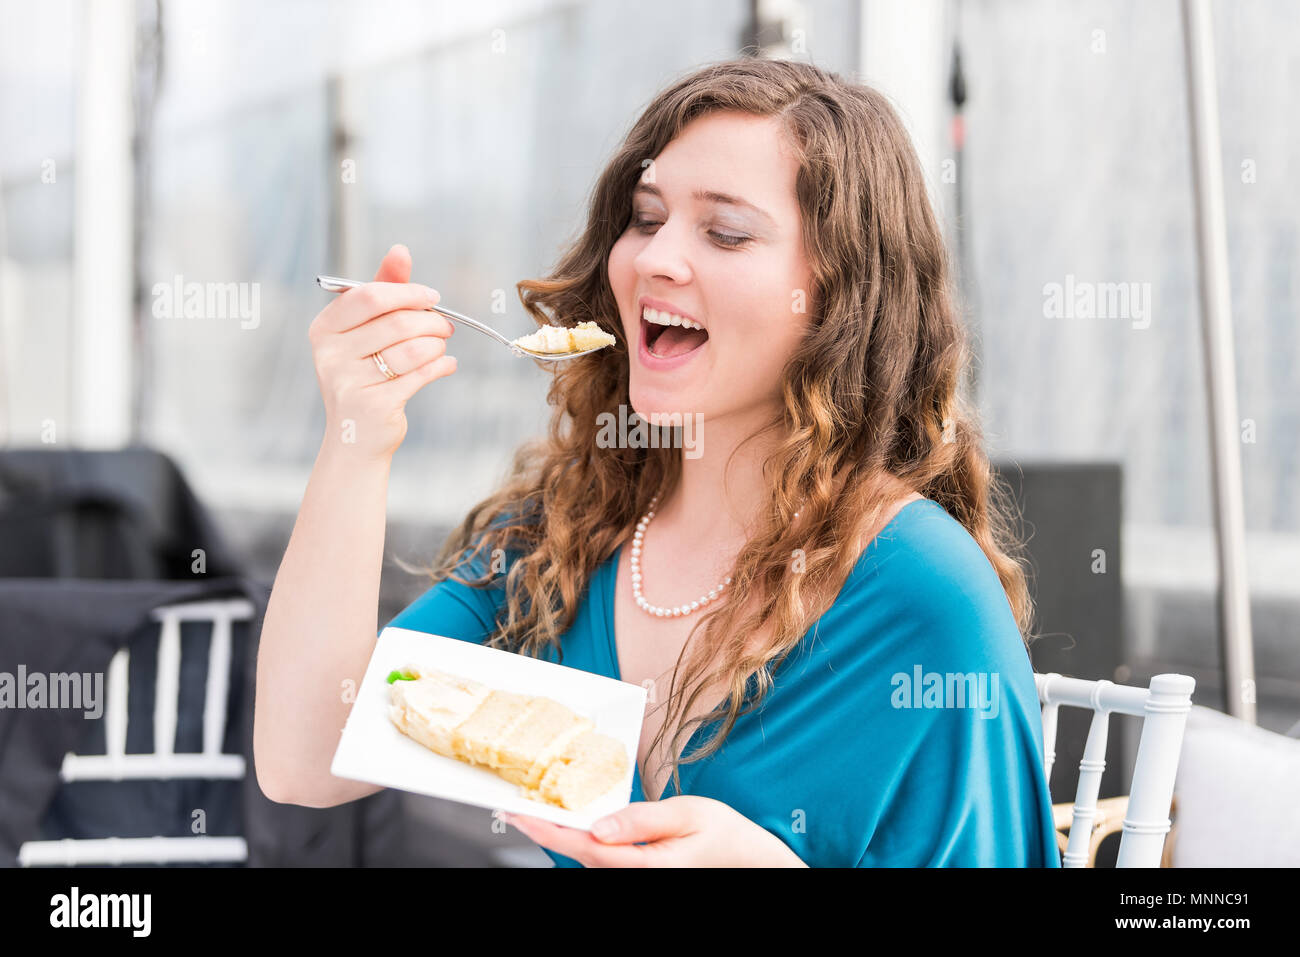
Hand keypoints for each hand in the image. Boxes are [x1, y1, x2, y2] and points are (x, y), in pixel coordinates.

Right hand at [308, 244, 457, 460]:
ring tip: (441, 348)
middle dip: (430, 321)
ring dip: (437, 346)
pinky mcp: (373, 405)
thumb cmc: (364, 375)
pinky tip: (446, 365)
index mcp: (324, 328)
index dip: (408, 292)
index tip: (432, 297)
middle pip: (396, 322)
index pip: (370, 296)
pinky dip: (441, 366)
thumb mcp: (366, 330)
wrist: (355, 437)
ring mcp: (348, 381)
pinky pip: (421, 375)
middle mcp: (329, 354)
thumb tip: (400, 251)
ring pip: (412, 349)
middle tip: (445, 327)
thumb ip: (383, 289)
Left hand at [501, 796, 806, 866]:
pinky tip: (582, 821)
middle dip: (549, 828)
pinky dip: (586, 840)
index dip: (546, 831)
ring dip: (566, 834)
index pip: (583, 847)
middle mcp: (634, 880)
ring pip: (589, 858)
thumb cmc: (724, 836)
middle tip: (519, 802)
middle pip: (579, 854)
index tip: (516, 814)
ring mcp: (634, 880)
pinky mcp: (636, 875)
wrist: (752, 864)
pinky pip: (603, 860)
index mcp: (645, 866)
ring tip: (544, 805)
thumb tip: (599, 825)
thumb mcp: (687, 814)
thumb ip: (641, 819)